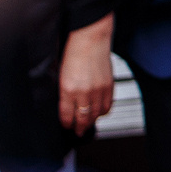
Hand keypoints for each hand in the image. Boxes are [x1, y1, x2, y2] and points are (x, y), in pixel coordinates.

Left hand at [57, 16, 116, 134]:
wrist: (91, 40)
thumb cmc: (74, 52)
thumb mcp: (61, 75)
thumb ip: (64, 92)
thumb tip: (66, 105)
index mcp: (68, 89)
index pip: (67, 115)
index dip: (67, 124)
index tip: (66, 126)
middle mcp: (84, 92)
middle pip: (83, 118)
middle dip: (80, 127)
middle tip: (78, 132)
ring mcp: (98, 90)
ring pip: (96, 114)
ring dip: (92, 121)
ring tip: (88, 124)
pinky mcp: (109, 86)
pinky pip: (107, 106)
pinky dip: (103, 112)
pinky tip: (99, 112)